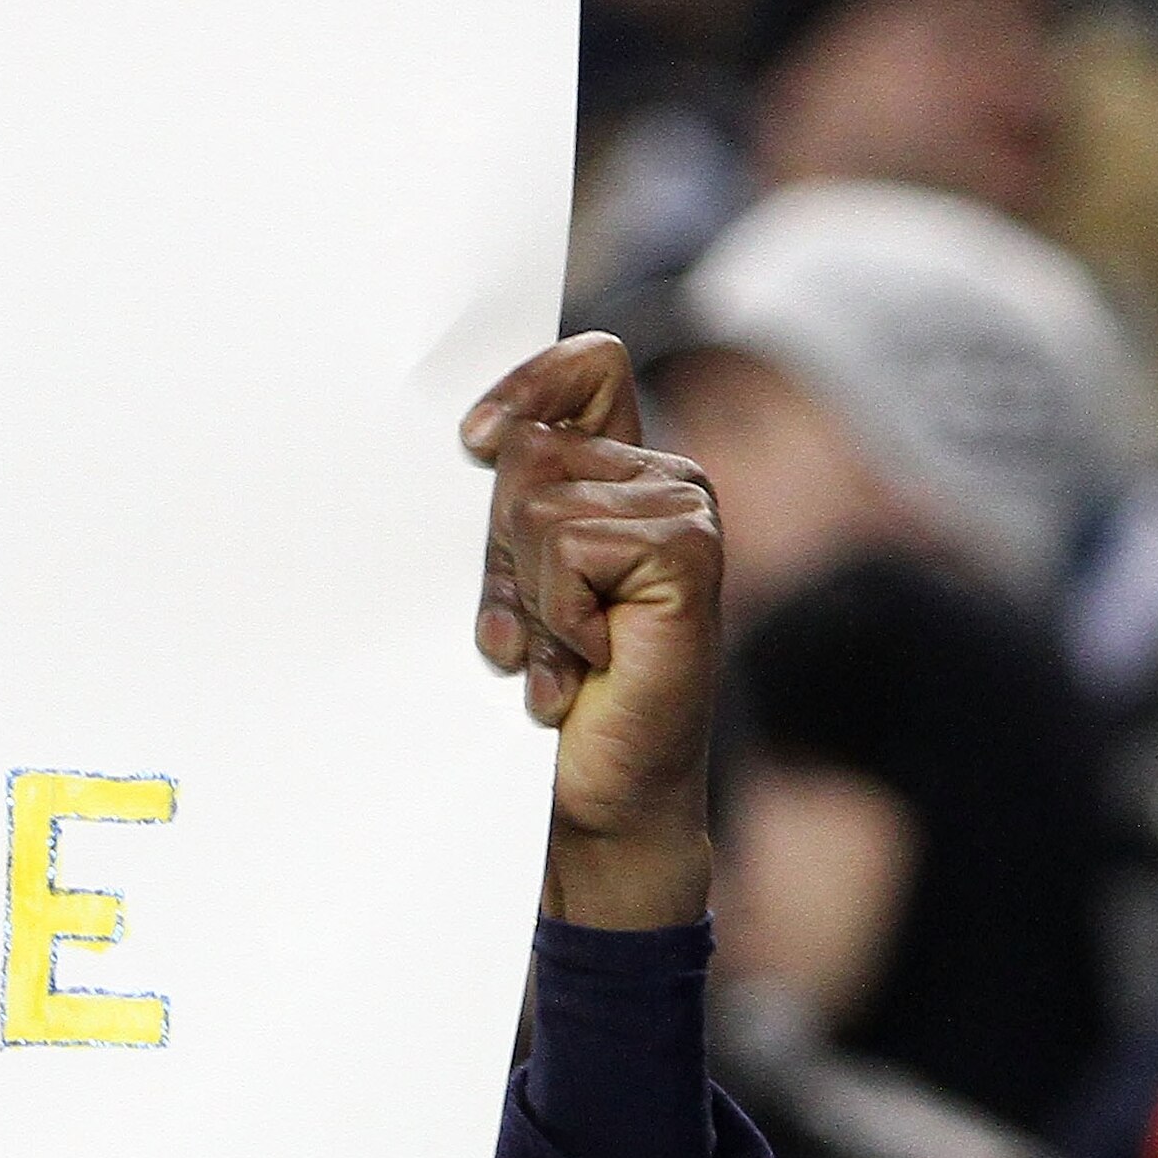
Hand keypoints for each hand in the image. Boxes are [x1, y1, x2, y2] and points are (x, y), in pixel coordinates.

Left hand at [464, 335, 720, 929]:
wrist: (599, 790)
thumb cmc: (552, 689)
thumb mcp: (511, 583)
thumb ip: (508, 509)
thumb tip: (482, 438)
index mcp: (620, 472)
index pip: (587, 367)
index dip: (526, 386)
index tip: (469, 442)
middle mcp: (662, 478)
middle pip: (527, 448)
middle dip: (497, 551)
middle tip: (525, 629)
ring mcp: (684, 509)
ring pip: (534, 503)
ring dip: (524, 597)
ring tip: (555, 653)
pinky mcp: (688, 550)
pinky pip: (566, 545)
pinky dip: (555, 615)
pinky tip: (586, 661)